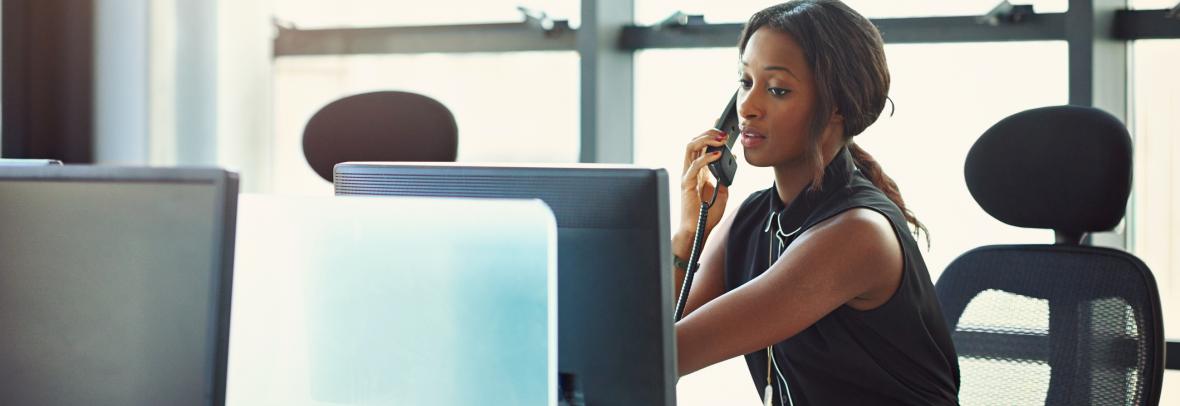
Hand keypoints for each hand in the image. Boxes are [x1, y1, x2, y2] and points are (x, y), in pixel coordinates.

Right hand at [673, 129, 729, 259]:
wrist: (697, 230)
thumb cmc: (707, 213)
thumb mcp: (722, 190)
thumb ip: (724, 175)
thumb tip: (731, 159)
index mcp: (698, 170)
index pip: (702, 145)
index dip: (710, 132)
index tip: (723, 124)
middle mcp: (691, 169)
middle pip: (694, 141)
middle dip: (708, 132)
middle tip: (723, 131)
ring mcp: (687, 175)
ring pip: (690, 147)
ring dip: (705, 139)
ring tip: (720, 139)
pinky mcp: (686, 183)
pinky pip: (694, 166)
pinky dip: (706, 158)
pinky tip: (718, 155)